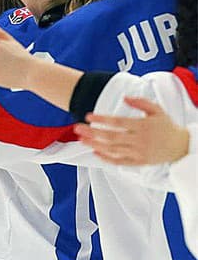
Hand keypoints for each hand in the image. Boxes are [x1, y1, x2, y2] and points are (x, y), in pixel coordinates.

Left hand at [74, 96, 190, 165]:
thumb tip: (125, 97)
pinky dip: (106, 158)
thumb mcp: (157, 110)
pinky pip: (119, 162)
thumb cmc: (167, 127)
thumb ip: (141, 102)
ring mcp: (138, 152)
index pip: (118, 122)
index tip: (88, 116)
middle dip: (92, 132)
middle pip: (111, 137)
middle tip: (78, 128)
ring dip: (95, 144)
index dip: (102, 119)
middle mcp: (139, 140)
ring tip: (82, 139)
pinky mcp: (138, 162)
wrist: (181, 146)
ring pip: (112, 150)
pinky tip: (95, 152)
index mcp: (143, 126)